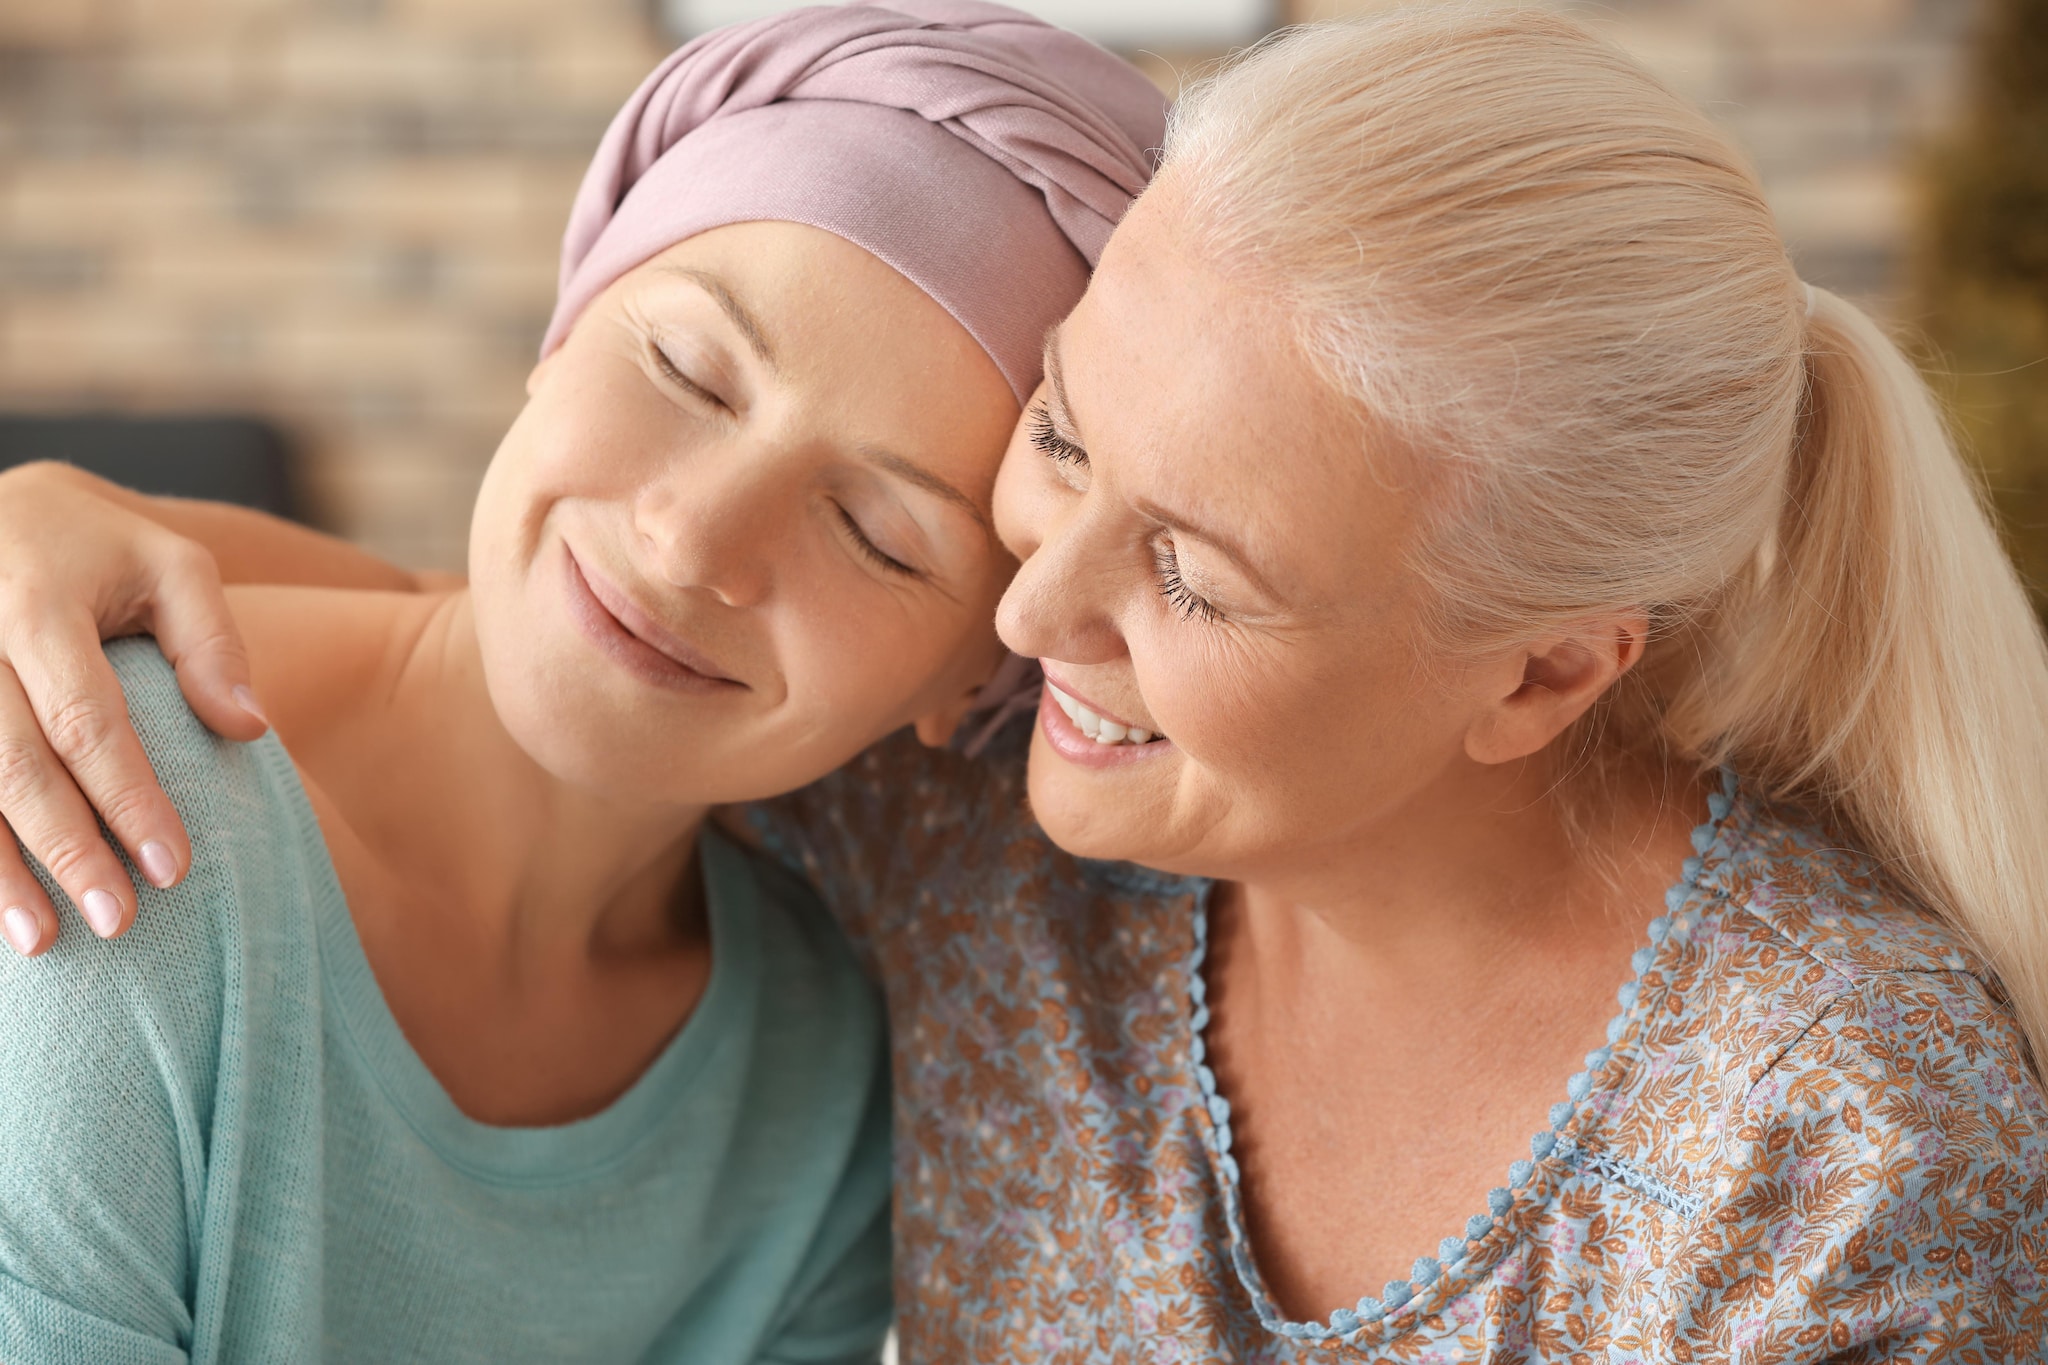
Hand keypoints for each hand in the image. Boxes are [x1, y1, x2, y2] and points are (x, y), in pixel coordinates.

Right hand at [0, 463, 268, 955]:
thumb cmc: (101, 549)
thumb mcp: (171, 564)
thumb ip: (212, 642)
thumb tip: (249, 728)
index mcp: (37, 601)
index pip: (86, 718)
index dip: (128, 797)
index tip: (175, 869)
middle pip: (13, 762)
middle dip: (65, 850)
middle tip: (118, 923)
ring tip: (42, 942)